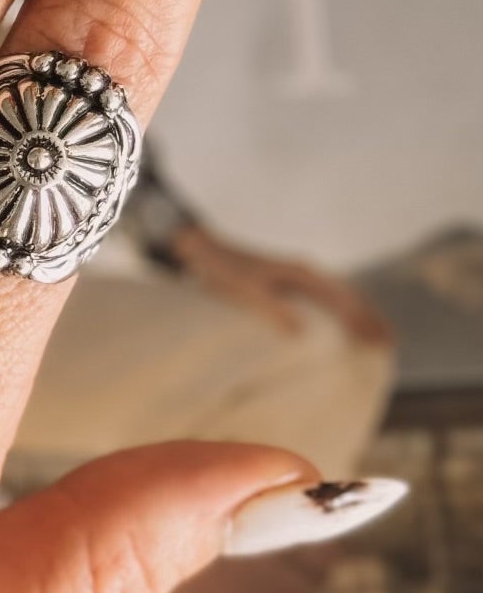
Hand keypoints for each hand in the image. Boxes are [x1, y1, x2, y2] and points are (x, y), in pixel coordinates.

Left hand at [171, 224, 393, 344]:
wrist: (201, 249)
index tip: (379, 342)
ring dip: (359, 313)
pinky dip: (341, 310)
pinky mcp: (288, 281)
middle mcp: (306, 272)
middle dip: (371, 318)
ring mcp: (298, 275)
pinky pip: (324, 296)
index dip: (363, 321)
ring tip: (375, 336)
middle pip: (350, 295)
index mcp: (303, 274)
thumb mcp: (245, 293)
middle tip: (390, 344)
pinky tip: (339, 325)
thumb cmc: (222, 271)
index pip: (344, 300)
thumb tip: (300, 333)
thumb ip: (271, 310)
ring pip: (340, 294)